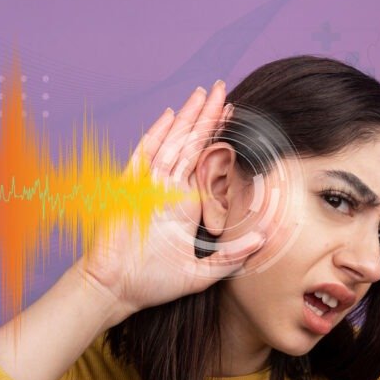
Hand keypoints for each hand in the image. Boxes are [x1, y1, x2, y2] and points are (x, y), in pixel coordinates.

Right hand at [70, 80, 265, 326]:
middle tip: (221, 89)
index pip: (206, 163)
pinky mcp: (130, 192)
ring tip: (202, 94)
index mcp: (186, 206)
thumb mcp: (202, 273)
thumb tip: (264, 239)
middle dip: (206, 117)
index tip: (234, 117)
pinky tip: (169, 116)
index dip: (220, 140)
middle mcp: (169, 191)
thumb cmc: (153, 283)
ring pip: (173, 145)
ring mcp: (149, 188)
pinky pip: (145, 156)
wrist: (115, 290)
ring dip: (188, 119)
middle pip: (191, 145)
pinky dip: (157, 136)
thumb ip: (232, 256)